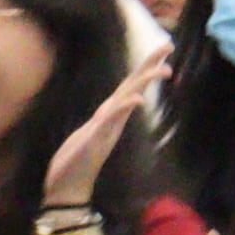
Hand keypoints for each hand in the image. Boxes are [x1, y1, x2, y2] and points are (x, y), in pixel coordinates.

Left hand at [41, 47, 167, 207]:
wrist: (66, 188)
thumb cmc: (74, 161)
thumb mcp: (87, 134)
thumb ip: (102, 121)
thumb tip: (116, 109)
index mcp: (109, 116)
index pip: (129, 86)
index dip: (143, 68)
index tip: (161, 51)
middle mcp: (112, 120)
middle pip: (134, 87)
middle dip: (150, 66)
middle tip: (169, 46)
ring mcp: (106, 129)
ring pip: (127, 100)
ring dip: (144, 84)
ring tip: (163, 69)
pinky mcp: (96, 139)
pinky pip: (112, 120)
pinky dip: (124, 109)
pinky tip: (137, 99)